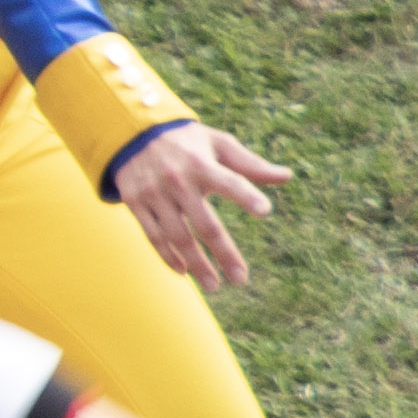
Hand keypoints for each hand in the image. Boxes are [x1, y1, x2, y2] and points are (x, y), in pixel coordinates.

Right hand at [108, 122, 288, 290]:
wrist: (130, 132)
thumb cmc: (187, 142)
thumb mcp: (218, 144)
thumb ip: (251, 164)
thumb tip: (287, 176)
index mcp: (202, 164)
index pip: (229, 182)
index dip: (246, 196)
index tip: (264, 211)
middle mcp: (177, 181)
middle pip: (204, 224)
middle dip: (224, 253)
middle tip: (241, 279)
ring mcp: (153, 193)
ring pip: (177, 236)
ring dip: (196, 264)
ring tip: (214, 286)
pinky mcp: (135, 203)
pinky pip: (152, 234)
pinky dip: (167, 255)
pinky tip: (183, 272)